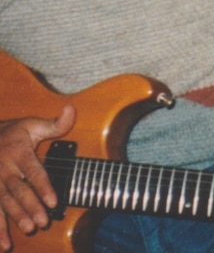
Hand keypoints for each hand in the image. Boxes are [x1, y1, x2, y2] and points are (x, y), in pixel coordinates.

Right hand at [0, 105, 74, 251]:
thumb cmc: (11, 133)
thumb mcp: (31, 125)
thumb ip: (54, 124)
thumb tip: (70, 110)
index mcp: (18, 154)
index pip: (33, 173)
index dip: (44, 188)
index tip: (54, 201)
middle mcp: (4, 170)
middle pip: (19, 191)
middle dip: (30, 207)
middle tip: (42, 222)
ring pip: (4, 203)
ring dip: (15, 218)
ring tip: (28, 229)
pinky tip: (4, 244)